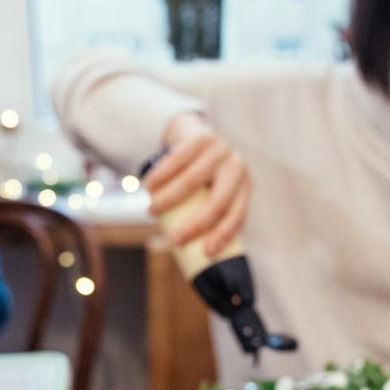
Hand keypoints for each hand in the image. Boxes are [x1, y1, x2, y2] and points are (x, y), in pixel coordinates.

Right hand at [148, 112, 250, 255]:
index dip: (223, 235)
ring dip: (168, 200)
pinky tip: (147, 187)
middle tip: (174, 240)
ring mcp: (219, 150)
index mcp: (243, 185)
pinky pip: (175, 161)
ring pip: (191, 182)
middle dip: (195, 225)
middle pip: (217, 202)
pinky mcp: (199, 137)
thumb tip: (193, 257)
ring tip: (152, 211)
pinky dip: (158, 177)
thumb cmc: (200, 176)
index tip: (206, 253)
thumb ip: (207, 214)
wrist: (192, 133)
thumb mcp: (212, 191)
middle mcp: (236, 167)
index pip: (237, 214)